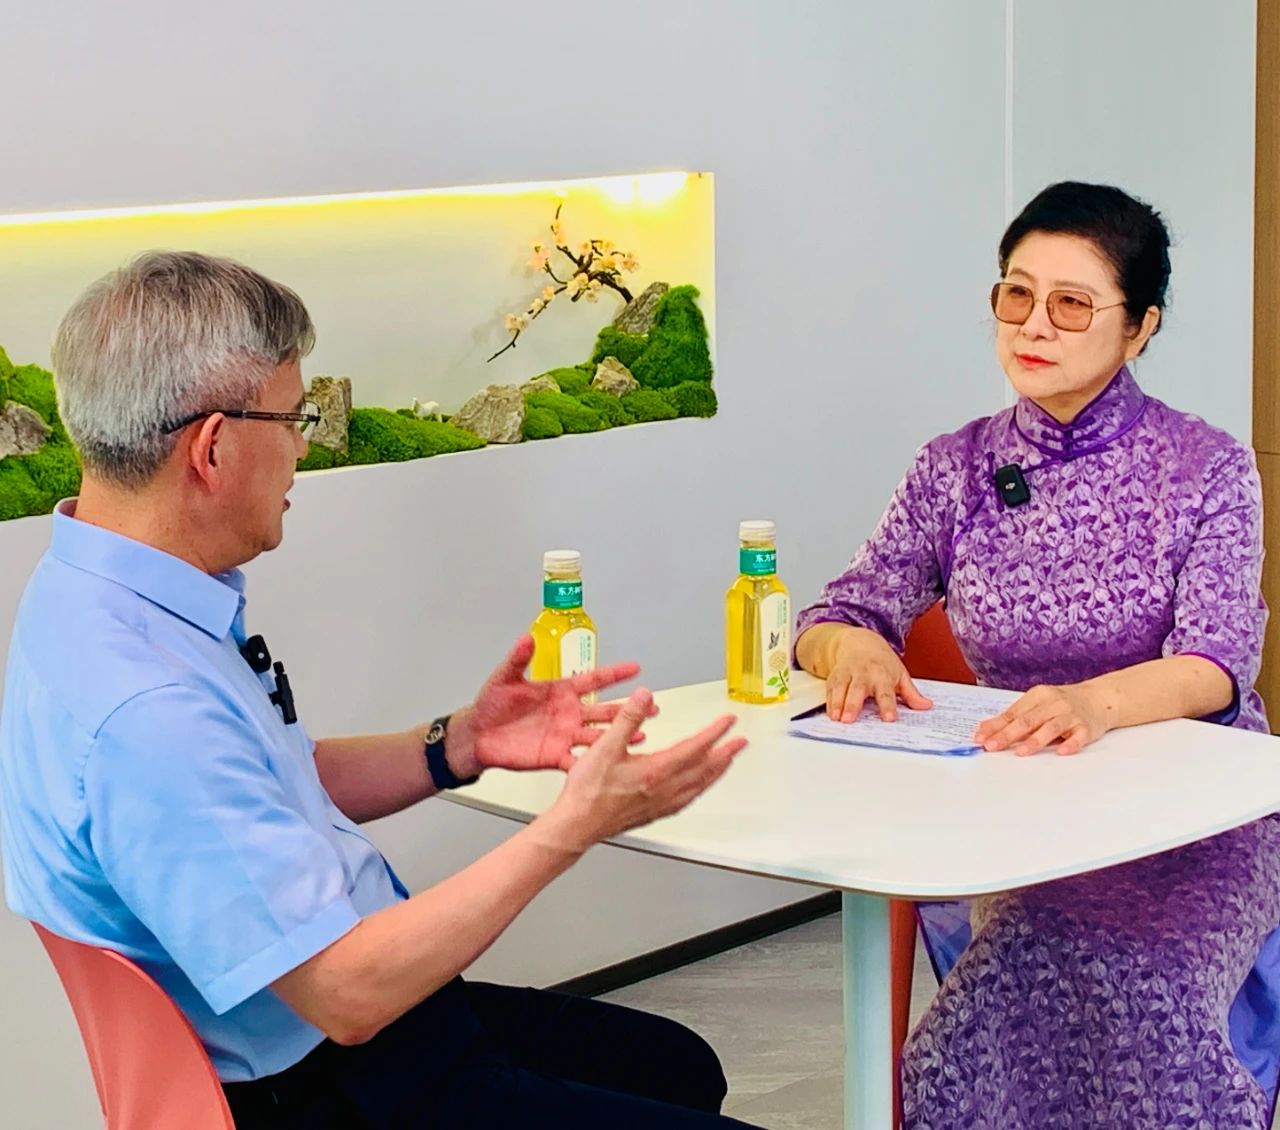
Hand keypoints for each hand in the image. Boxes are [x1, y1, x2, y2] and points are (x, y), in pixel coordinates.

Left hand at [447, 635, 656, 778]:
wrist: (478, 735)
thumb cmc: (491, 705)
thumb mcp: (504, 677)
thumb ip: (518, 659)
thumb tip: (526, 638)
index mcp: (560, 691)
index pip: (593, 680)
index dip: (614, 674)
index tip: (635, 668)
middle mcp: (567, 713)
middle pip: (604, 709)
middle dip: (628, 708)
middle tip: (650, 705)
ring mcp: (564, 735)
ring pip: (598, 735)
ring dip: (619, 735)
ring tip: (640, 735)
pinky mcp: (554, 755)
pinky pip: (578, 760)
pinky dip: (595, 762)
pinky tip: (611, 762)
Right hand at [545, 688, 746, 850]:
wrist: (577, 824)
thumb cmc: (588, 791)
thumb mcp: (604, 746)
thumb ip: (627, 718)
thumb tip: (644, 696)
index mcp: (656, 770)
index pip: (695, 747)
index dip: (715, 732)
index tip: (729, 722)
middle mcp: (664, 789)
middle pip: (705, 768)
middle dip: (725, 753)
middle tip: (740, 742)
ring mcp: (661, 803)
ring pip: (699, 785)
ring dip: (716, 771)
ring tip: (727, 762)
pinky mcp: (655, 813)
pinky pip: (688, 799)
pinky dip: (700, 789)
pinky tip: (698, 788)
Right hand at [822, 627, 931, 721]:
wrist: (860, 641)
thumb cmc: (882, 661)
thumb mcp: (900, 673)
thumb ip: (911, 693)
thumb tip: (926, 706)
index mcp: (882, 675)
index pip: (886, 693)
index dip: (888, 706)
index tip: (889, 718)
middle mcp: (864, 674)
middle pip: (858, 690)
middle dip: (853, 705)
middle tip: (850, 719)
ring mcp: (848, 673)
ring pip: (841, 688)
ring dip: (838, 703)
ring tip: (837, 718)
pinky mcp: (835, 675)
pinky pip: (830, 688)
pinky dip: (829, 701)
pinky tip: (831, 713)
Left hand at [974, 682, 1109, 756]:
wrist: (1101, 698)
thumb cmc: (1063, 704)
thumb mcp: (1038, 704)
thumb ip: (1015, 716)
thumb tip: (985, 729)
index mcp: (1038, 696)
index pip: (1013, 713)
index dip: (996, 726)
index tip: (980, 737)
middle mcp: (1053, 704)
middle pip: (1028, 720)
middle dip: (1008, 734)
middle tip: (992, 745)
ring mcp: (1071, 715)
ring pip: (1051, 728)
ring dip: (1035, 740)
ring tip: (1020, 751)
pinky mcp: (1087, 727)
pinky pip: (1079, 736)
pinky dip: (1070, 744)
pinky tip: (1061, 752)